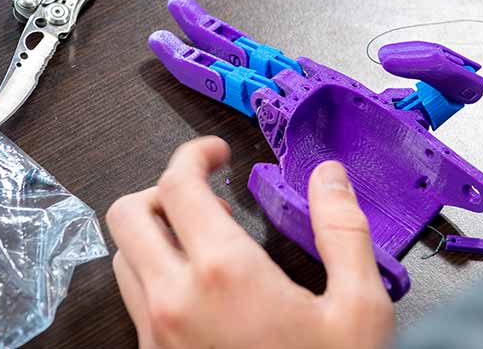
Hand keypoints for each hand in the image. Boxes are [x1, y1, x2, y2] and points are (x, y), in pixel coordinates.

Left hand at [106, 137, 394, 348]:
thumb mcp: (358, 307)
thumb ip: (342, 230)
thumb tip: (329, 176)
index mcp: (224, 274)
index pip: (178, 185)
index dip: (193, 154)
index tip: (216, 153)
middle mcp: (174, 301)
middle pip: (128, 215)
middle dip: (161, 189)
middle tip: (204, 191)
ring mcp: (156, 335)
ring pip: (124, 257)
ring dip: (155, 232)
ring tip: (204, 236)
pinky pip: (134, 299)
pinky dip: (155, 272)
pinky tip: (200, 284)